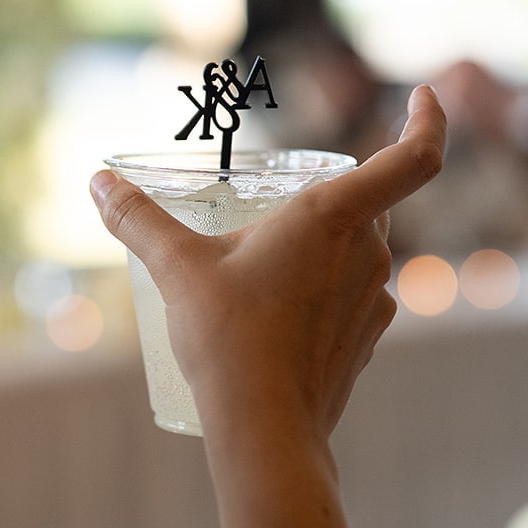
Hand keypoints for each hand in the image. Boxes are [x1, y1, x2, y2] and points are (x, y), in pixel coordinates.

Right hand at [91, 86, 445, 443]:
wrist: (264, 432)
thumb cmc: (228, 340)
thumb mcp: (176, 269)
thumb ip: (136, 219)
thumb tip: (98, 182)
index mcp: (334, 215)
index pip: (415, 156)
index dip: (429, 119)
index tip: (425, 94)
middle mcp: (369, 252)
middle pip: (372, 201)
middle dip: (334, 193)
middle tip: (280, 201)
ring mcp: (375, 299)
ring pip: (360, 250)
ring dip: (325, 247)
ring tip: (263, 266)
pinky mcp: (368, 339)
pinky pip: (353, 295)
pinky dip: (324, 290)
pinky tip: (277, 311)